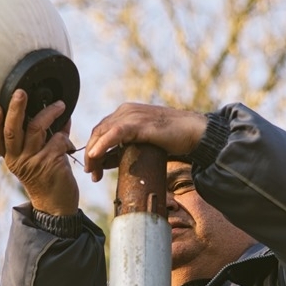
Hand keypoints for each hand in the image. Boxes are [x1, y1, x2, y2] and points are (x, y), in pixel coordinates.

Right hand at [0, 90, 78, 214]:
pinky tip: (69, 144)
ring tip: (60, 105)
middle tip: (21, 92)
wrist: (55, 205)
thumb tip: (55, 111)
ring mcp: (33, 161)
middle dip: (16, 108)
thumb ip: (42, 136)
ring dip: (50, 113)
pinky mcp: (50, 162)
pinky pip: (58, 139)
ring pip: (37, 128)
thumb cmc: (46, 178)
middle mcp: (17, 159)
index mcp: (11, 157)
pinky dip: (66, 136)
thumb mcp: (35, 159)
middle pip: (12, 128)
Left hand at [83, 103, 206, 181]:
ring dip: (93, 153)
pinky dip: (102, 145)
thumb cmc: (172, 139)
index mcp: (126, 113)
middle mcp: (126, 111)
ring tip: (93, 171)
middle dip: (90, 154)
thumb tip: (105, 162)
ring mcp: (132, 115)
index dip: (92, 149)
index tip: (92, 169)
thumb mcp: (142, 144)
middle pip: (98, 131)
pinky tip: (95, 156)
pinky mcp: (139, 123)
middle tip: (91, 174)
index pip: (101, 130)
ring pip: (102, 132)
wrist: (194, 132)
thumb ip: (124, 150)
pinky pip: (115, 133)